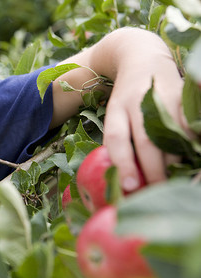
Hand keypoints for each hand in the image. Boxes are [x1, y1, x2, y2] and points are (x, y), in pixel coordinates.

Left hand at [100, 29, 186, 190]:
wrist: (142, 57)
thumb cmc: (125, 97)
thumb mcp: (114, 115)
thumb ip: (117, 143)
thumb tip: (126, 180)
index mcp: (116, 108)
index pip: (117, 138)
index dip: (123, 163)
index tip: (130, 186)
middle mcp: (140, 101)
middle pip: (148, 141)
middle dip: (153, 171)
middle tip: (156, 192)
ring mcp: (166, 97)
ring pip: (174, 137)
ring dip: (176, 163)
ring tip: (173, 182)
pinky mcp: (186, 97)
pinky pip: (192, 128)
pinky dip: (192, 146)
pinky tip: (189, 161)